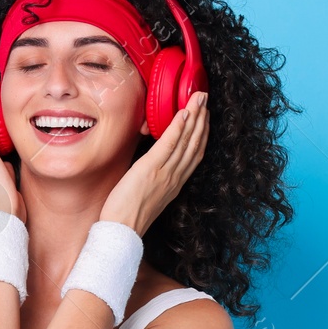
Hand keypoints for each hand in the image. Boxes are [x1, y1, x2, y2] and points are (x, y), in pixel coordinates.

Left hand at [100, 91, 208, 236]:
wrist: (122, 230)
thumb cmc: (128, 216)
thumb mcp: (148, 195)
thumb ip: (154, 179)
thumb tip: (149, 167)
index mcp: (175, 183)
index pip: (194, 154)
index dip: (201, 133)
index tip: (204, 116)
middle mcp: (175, 176)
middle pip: (194, 143)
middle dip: (202, 118)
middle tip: (205, 98)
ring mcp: (165, 172)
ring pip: (186, 140)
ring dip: (194, 116)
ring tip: (199, 97)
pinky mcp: (151, 169)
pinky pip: (169, 144)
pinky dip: (178, 127)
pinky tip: (184, 113)